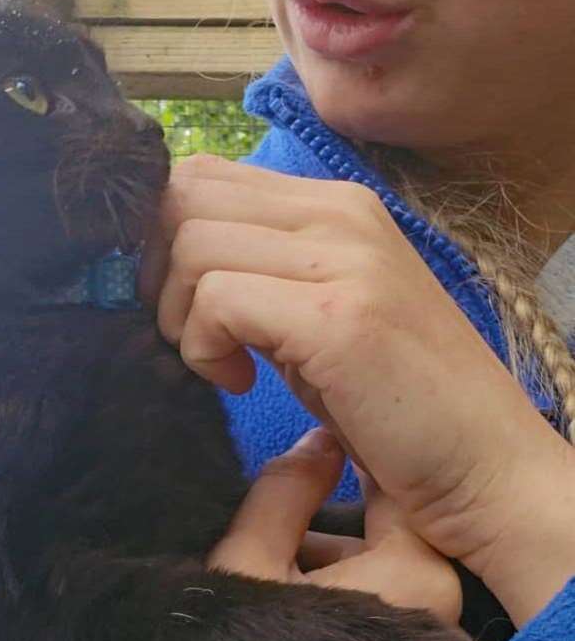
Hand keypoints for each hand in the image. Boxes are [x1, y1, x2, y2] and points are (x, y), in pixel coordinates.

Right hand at [0, 433, 457, 640]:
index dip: (348, 484)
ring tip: (265, 623)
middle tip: (264, 558)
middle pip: (398, 577)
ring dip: (344, 618)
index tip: (299, 486)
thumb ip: (288, 486)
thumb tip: (321, 442)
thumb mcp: (243, 554)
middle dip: (337, 556)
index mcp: (418, 591)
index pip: (403, 507)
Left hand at [139, 153, 573, 604]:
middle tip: (187, 332)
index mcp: (334, 204)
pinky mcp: (338, 316)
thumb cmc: (391, 399)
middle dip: (158, 271)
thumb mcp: (315, 310)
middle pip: (184, 196)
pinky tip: (240, 383)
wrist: (483, 466)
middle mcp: (340, 213)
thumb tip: (162, 257)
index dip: (161, 236)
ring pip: (192, 244)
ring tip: (219, 361)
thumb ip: (257, 268)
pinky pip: (218, 299)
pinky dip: (204, 349)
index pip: (202, 174)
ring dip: (180, 315)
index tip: (178, 302)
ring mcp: (345, 258)